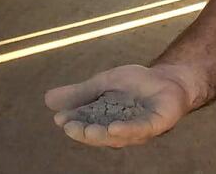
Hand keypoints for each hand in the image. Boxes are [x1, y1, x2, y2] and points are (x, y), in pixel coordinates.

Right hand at [44, 64, 196, 147]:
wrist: (168, 78)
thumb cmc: (137, 83)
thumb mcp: (104, 83)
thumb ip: (80, 92)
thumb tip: (47, 99)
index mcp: (105, 121)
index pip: (85, 124)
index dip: (73, 123)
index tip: (59, 119)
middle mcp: (120, 130)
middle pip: (99, 135)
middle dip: (84, 133)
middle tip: (69, 128)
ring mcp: (138, 130)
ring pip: (117, 137)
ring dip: (102, 134)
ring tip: (88, 130)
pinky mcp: (155, 125)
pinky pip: (140, 130)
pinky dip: (127, 130)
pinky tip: (114, 127)